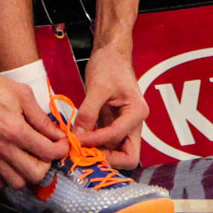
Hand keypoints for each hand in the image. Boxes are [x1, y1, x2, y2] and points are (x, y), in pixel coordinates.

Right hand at [0, 69, 66, 190]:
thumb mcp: (23, 95)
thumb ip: (41, 119)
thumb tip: (58, 135)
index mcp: (16, 130)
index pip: (47, 152)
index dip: (61, 150)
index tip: (63, 144)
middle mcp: (2, 148)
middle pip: (35, 174)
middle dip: (47, 164)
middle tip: (46, 151)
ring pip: (17, 183)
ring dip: (28, 174)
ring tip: (29, 158)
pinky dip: (8, 179)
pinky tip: (13, 164)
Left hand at [73, 46, 148, 168]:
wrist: (111, 53)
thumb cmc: (109, 65)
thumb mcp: (98, 87)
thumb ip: (88, 112)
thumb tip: (77, 136)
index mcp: (137, 113)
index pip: (116, 136)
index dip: (95, 141)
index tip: (75, 141)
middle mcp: (134, 124)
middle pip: (128, 157)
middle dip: (107, 159)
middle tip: (84, 155)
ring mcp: (125, 126)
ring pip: (117, 153)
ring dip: (99, 155)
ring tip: (78, 151)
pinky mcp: (113, 125)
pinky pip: (106, 143)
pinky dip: (94, 146)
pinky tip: (79, 143)